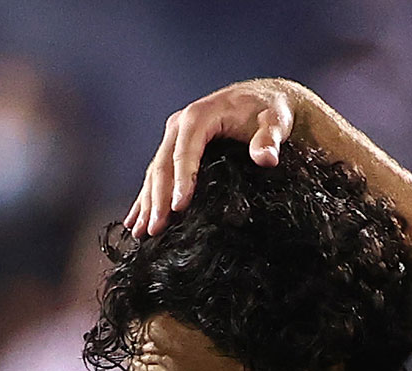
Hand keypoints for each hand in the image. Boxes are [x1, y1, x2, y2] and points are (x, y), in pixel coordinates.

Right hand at [126, 80, 295, 237]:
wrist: (264, 98)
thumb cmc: (269, 110)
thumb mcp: (275, 121)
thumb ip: (269, 139)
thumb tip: (266, 158)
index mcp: (199, 117)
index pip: (185, 152)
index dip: (181, 180)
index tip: (179, 207)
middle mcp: (180, 125)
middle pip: (163, 165)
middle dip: (158, 198)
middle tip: (156, 228)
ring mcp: (175, 137)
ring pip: (155, 172)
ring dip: (147, 202)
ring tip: (142, 232)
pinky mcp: (176, 148)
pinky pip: (158, 174)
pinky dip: (147, 196)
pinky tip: (137, 219)